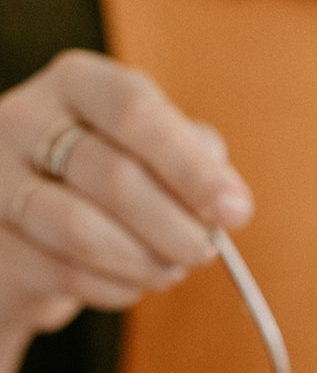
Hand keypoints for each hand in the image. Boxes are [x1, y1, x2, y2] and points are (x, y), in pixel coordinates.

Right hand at [0, 50, 253, 372]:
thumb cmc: (109, 187)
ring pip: (83, 232)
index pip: (133, 107)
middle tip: (203, 252)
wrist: (31, 236)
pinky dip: (116, 289)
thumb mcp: (153, 155)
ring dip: (146, 263)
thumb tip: (229, 201)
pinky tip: (130, 282)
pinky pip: (66, 274)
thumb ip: (196, 162)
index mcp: (77, 83)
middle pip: (114, 177)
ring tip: (170, 269)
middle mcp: (24, 119)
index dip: (190, 166)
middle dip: (176, 228)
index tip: (234, 212)